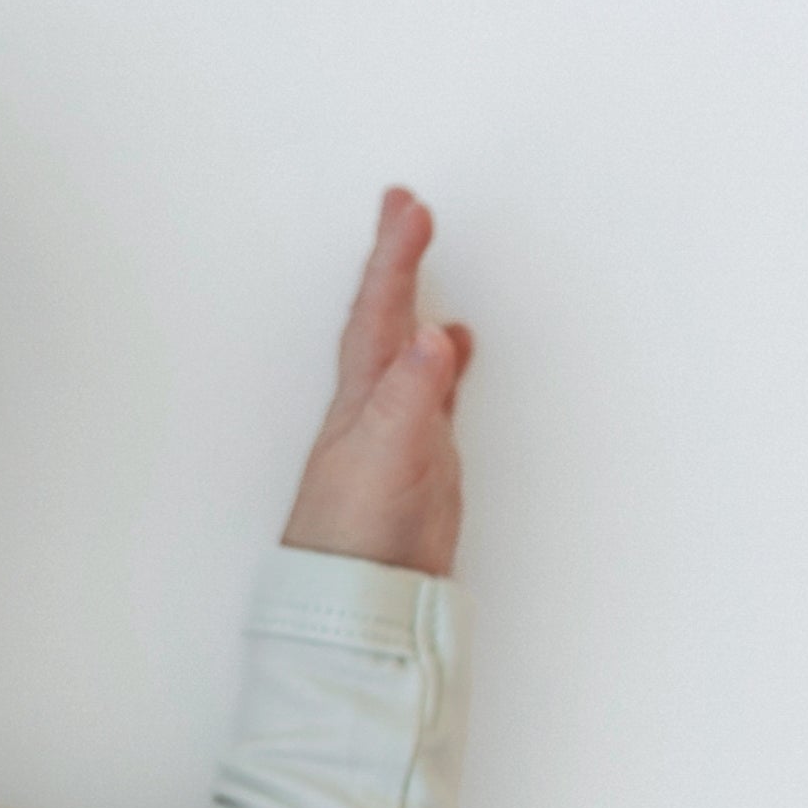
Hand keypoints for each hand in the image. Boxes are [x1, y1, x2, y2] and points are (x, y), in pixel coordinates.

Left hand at [280, 188, 472, 576]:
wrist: (360, 601)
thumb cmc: (357, 535)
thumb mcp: (389, 456)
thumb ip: (412, 397)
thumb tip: (430, 335)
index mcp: (364, 396)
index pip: (379, 312)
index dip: (393, 258)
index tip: (407, 206)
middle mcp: (375, 404)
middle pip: (385, 317)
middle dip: (396, 262)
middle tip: (404, 208)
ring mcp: (398, 430)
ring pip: (408, 348)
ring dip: (415, 302)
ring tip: (420, 259)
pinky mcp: (421, 460)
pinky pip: (434, 389)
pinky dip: (443, 360)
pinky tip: (450, 352)